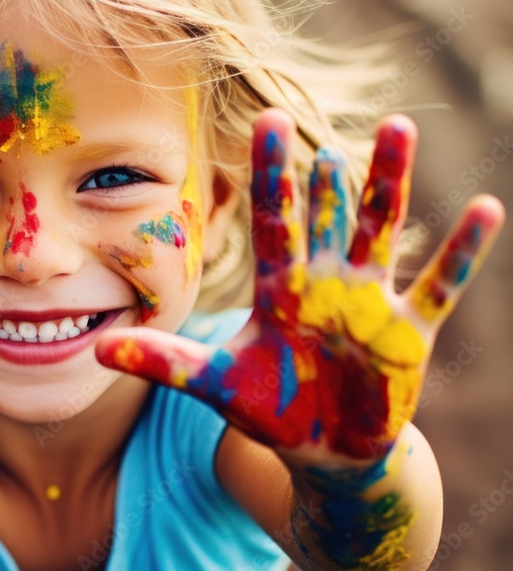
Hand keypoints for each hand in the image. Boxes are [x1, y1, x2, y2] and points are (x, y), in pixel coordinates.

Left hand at [96, 109, 504, 461]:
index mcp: (280, 288)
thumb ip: (162, 363)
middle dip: (330, 175)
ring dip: (392, 184)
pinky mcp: (410, 334)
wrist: (322, 450)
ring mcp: (371, 304)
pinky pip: (440, 287)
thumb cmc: (270, 410)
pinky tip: (488, 208)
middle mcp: (326, 283)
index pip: (274, 220)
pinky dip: (462, 254)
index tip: (266, 120)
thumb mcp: (214, 384)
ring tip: (398, 128)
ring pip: (384, 232)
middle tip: (327, 126)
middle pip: (330, 215)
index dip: (270, 174)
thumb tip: (97, 348)